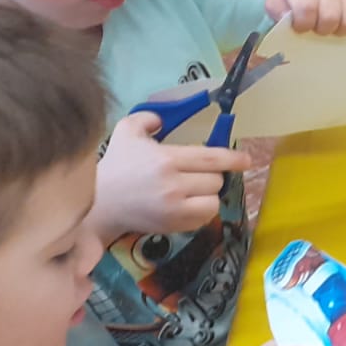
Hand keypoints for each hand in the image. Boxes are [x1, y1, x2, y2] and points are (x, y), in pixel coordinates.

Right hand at [93, 112, 253, 239]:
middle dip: (211, 175)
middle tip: (195, 174)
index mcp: (166, 159)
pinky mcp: (174, 225)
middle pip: (215, 180)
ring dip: (208, 194)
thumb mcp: (126, 132)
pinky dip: (202, 211)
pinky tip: (187, 205)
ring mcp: (175, 208)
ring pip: (213, 200)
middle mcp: (174, 184)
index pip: (210, 159)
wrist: (100, 204)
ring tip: (192, 191)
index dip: (232, 159)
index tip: (246, 160)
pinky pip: (204, 218)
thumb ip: (147, 119)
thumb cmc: (116, 165)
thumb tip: (163, 119)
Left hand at [265, 0, 345, 34]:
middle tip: (320, 27)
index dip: (304, 25)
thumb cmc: (298, 4)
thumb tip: (285, 14)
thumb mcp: (281, 6)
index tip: (302, 27)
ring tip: (336, 23)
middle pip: (331, 16)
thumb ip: (276, 9)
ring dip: (343, 29)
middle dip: (325, 29)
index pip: (306, 8)